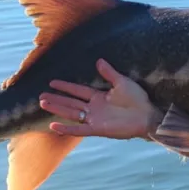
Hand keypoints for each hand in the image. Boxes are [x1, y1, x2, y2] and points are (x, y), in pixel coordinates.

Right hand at [39, 58, 161, 138]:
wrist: (147, 116)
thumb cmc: (138, 99)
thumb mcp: (122, 82)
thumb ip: (109, 73)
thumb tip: (99, 60)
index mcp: (100, 97)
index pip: (78, 90)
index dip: (65, 86)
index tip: (52, 82)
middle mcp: (95, 108)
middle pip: (71, 102)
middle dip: (57, 99)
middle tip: (41, 96)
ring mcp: (95, 119)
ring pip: (72, 113)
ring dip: (58, 109)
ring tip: (43, 104)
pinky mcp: (98, 129)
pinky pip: (79, 129)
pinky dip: (67, 128)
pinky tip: (54, 125)